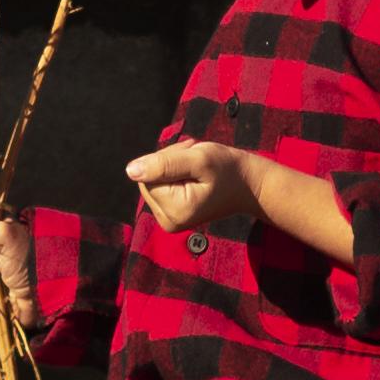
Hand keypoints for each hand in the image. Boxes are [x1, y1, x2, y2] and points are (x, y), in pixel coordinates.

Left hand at [124, 139, 267, 236]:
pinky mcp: (171, 215)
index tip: (192, 157)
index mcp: (175, 212)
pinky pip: (160, 187)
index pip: (148, 176)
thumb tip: (130, 171)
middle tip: (195, 160)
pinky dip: (174, 174)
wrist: (249, 185)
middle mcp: (169, 222)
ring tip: (196, 166)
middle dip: (168, 162)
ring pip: (152, 181)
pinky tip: (194, 174)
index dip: (167, 159)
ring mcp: (170, 221)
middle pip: (148, 180)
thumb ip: (164, 164)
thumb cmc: (228, 169)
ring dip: (172, 166)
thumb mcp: (198, 159)